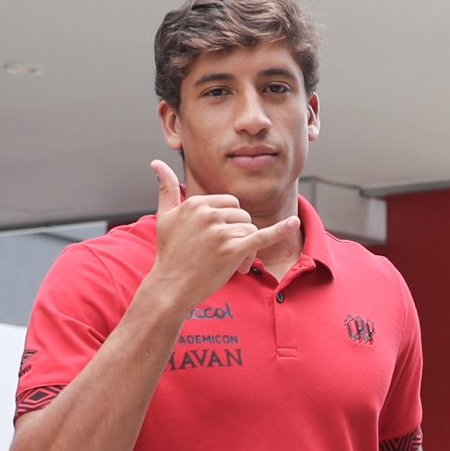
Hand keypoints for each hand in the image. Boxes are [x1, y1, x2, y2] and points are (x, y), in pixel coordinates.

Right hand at [140, 160, 297, 309]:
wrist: (171, 286)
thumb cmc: (169, 253)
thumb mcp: (165, 216)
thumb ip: (165, 188)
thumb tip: (156, 163)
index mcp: (196, 202)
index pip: (229, 204)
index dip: (227, 223)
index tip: (213, 241)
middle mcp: (209, 213)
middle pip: (241, 216)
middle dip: (237, 234)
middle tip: (220, 255)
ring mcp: (221, 231)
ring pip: (248, 230)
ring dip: (243, 248)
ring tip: (226, 264)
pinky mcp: (232, 249)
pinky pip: (261, 237)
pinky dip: (279, 230)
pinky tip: (293, 223)